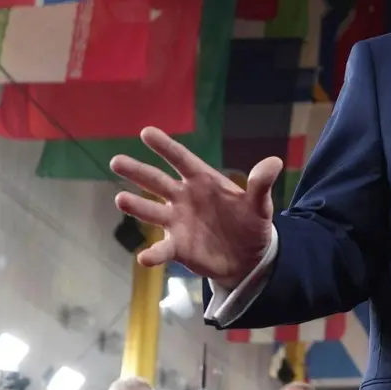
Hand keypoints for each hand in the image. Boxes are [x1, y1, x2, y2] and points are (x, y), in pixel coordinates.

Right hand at [111, 127, 280, 289]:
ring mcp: (177, 222)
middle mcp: (184, 198)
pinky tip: (144, 257)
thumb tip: (274, 162)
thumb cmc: (250, 223)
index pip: (181, 160)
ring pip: (151, 211)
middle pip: (157, 182)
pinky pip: (161, 249)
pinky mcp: (177, 247)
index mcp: (203, 181)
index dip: (165, 147)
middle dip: (138, 172)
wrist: (248, 257)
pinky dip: (153, 254)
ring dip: (137, 206)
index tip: (147, 132)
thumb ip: (261, 184)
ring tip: (122, 199)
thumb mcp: (259, 204)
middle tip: (116, 161)